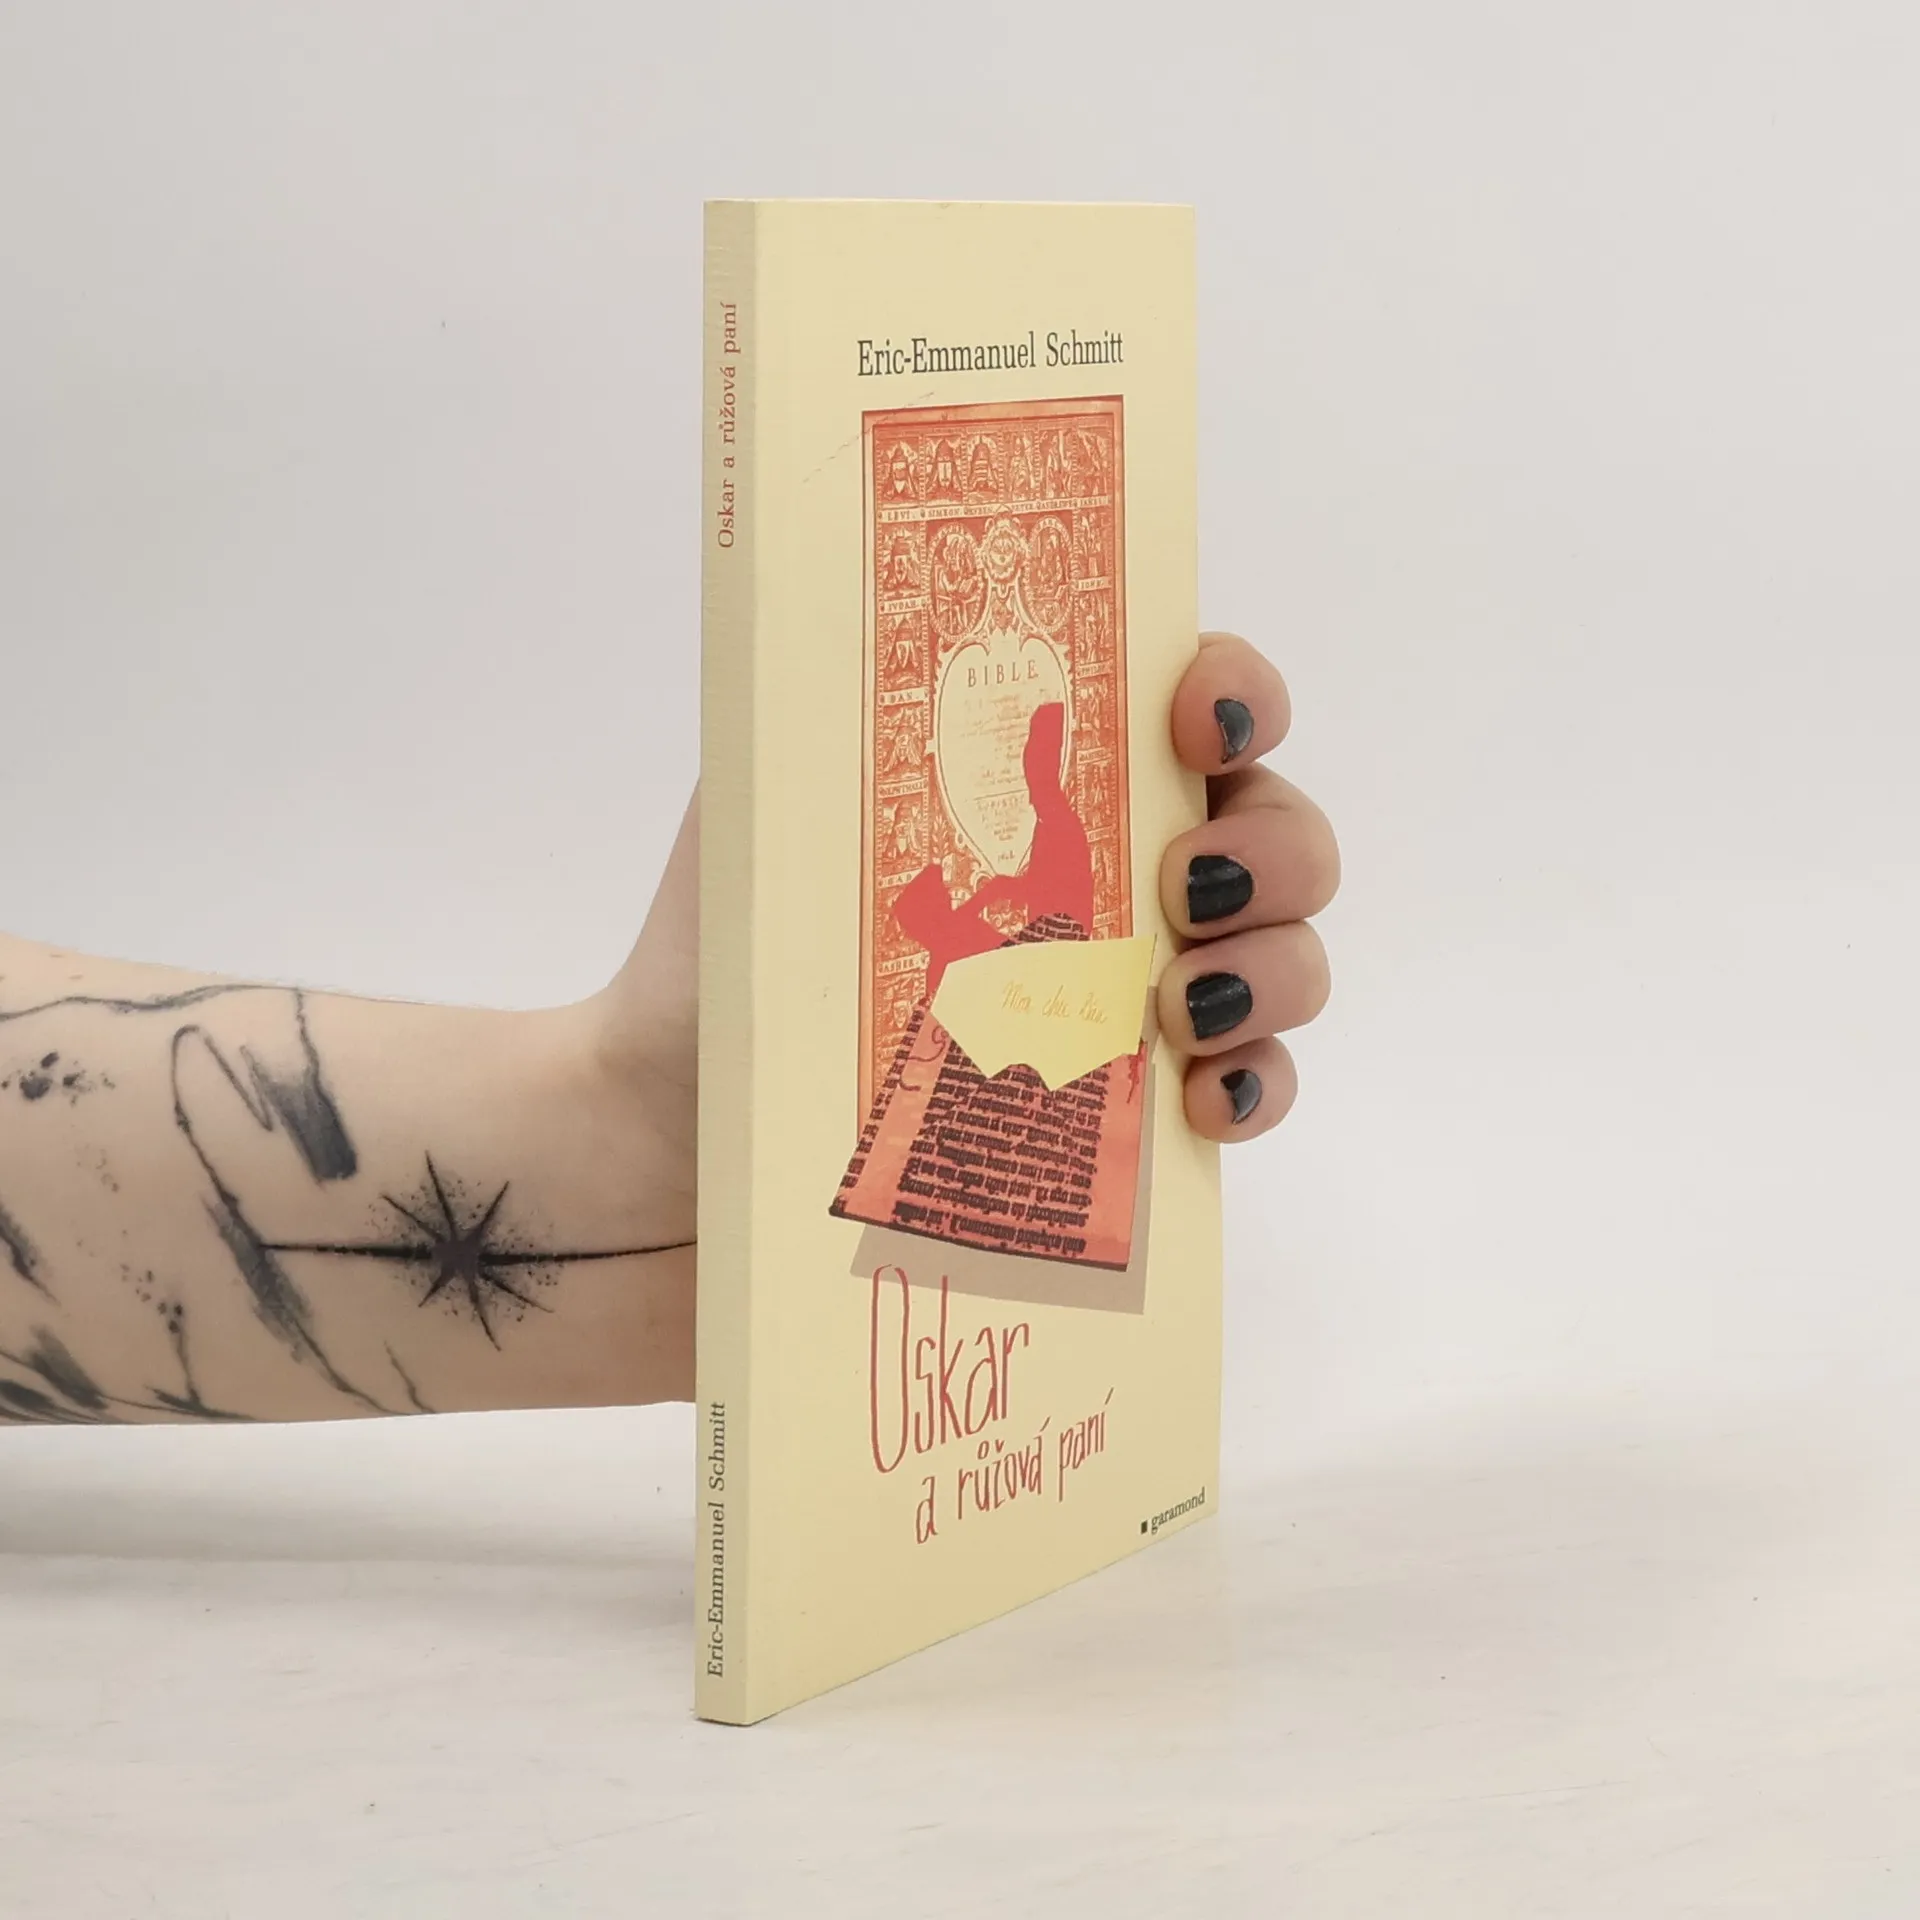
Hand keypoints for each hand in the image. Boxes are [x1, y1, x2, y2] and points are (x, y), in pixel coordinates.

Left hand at [599, 631, 1336, 1184]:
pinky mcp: (1129, 1124)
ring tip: (1175, 1006)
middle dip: (1271, 844)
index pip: (1187, 702)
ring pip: (1288, 957)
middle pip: (1275, 830)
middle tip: (1183, 884)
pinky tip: (1201, 1101)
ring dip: (1273, 966)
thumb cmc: (714, 971)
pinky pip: (1250, 1091)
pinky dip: (1254, 1087)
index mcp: (1035, 787)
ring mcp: (1130, 1003)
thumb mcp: (761, 806)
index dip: (1232, 693)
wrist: (667, 1157)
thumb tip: (887, 585)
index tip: (1197, 722)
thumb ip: (842, 699)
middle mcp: (1107, 881)